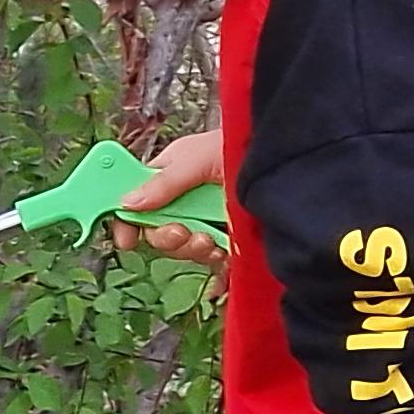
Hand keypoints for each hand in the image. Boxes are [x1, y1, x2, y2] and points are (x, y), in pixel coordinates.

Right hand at [112, 125, 229, 268]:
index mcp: (170, 177)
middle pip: (158, 232)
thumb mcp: (196, 159)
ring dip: (192, 249)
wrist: (287, 163)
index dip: (127, 221)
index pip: (136, 202)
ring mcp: (206, 222)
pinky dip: (214, 266)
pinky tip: (221, 256)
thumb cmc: (240, 147)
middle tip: (182, 232)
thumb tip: (127, 204)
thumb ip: (163, 183)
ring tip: (209, 240)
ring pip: (183, 249)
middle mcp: (185, 202)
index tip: (126, 240)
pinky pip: (212, 262)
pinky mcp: (228, 239)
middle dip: (167, 237)